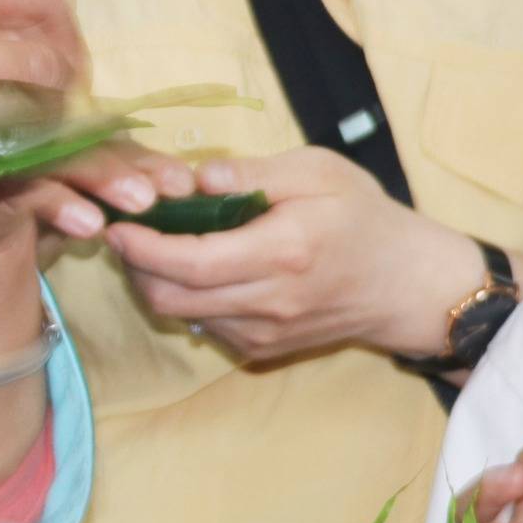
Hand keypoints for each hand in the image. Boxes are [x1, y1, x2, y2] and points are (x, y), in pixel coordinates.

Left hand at [106, 147, 490, 363]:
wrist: (407, 285)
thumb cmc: (364, 218)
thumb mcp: (318, 172)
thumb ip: (251, 173)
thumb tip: (195, 176)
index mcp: (282, 253)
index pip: (190, 263)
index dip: (142, 247)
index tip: (115, 223)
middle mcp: (269, 303)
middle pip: (170, 297)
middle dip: (134, 266)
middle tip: (124, 230)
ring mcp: (264, 334)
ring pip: (181, 315)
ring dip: (154, 282)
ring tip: (152, 243)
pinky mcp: (262, 350)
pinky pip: (205, 325)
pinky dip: (184, 298)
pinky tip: (191, 268)